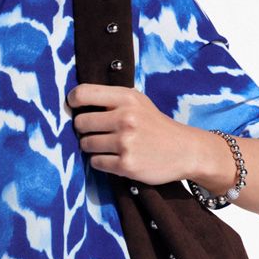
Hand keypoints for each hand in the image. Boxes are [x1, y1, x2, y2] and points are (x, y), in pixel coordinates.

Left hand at [67, 84, 224, 186]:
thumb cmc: (154, 125)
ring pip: (85, 144)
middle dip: (85, 130)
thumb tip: (72, 101)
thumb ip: (109, 100)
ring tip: (111, 146)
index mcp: (127, 98)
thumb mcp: (138, 103)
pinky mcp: (126, 164)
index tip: (75, 108)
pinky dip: (102, 162)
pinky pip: (95, 162)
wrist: (186, 150)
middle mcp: (126, 118)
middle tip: (99, 133)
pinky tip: (117, 158)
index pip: (82, 94)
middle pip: (80, 123)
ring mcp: (126, 142)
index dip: (73, 102)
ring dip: (93, 147)